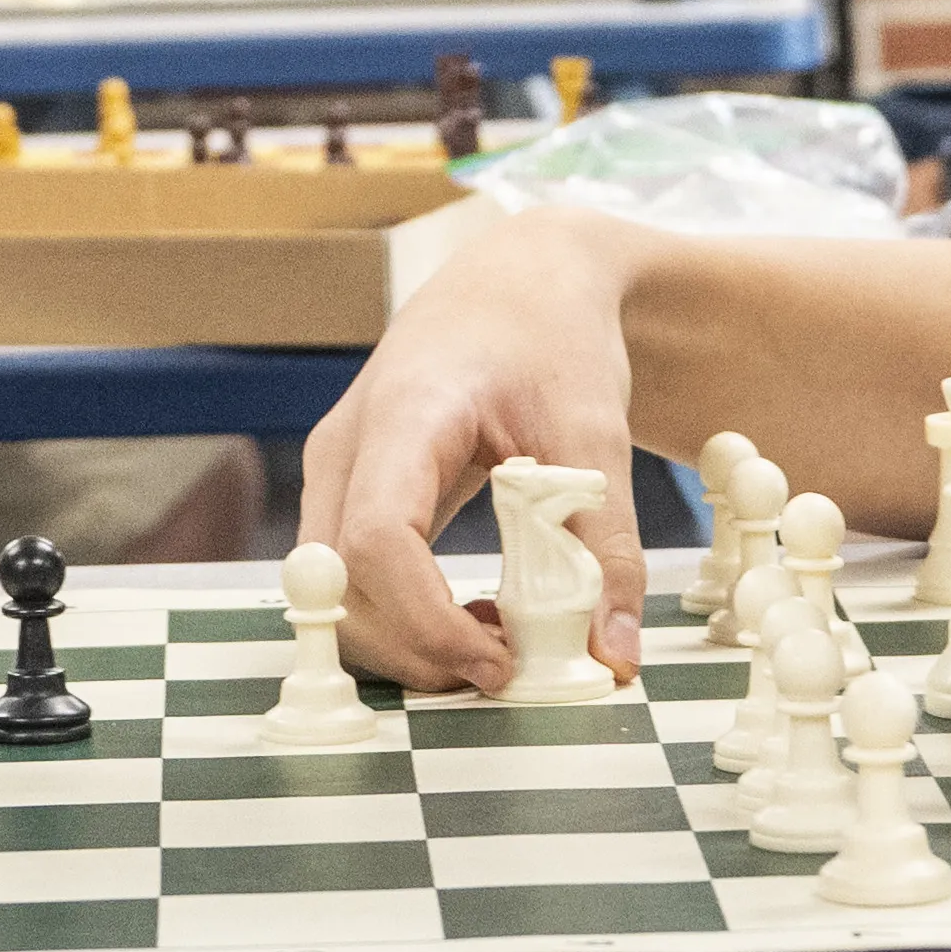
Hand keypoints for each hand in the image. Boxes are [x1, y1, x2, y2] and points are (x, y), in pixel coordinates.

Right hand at [302, 204, 657, 697]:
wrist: (520, 281)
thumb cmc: (552, 338)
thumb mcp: (597, 434)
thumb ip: (608, 547)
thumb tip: (614, 658)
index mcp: (404, 414)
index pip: (375, 539)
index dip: (427, 620)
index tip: (500, 660)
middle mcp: (348, 447)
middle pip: (340, 583)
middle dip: (414, 649)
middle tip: (508, 670)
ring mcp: (337, 471)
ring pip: (336, 593)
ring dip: (407, 643)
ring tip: (502, 641)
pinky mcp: (349, 493)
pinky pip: (352, 580)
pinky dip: (405, 621)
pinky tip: (479, 617)